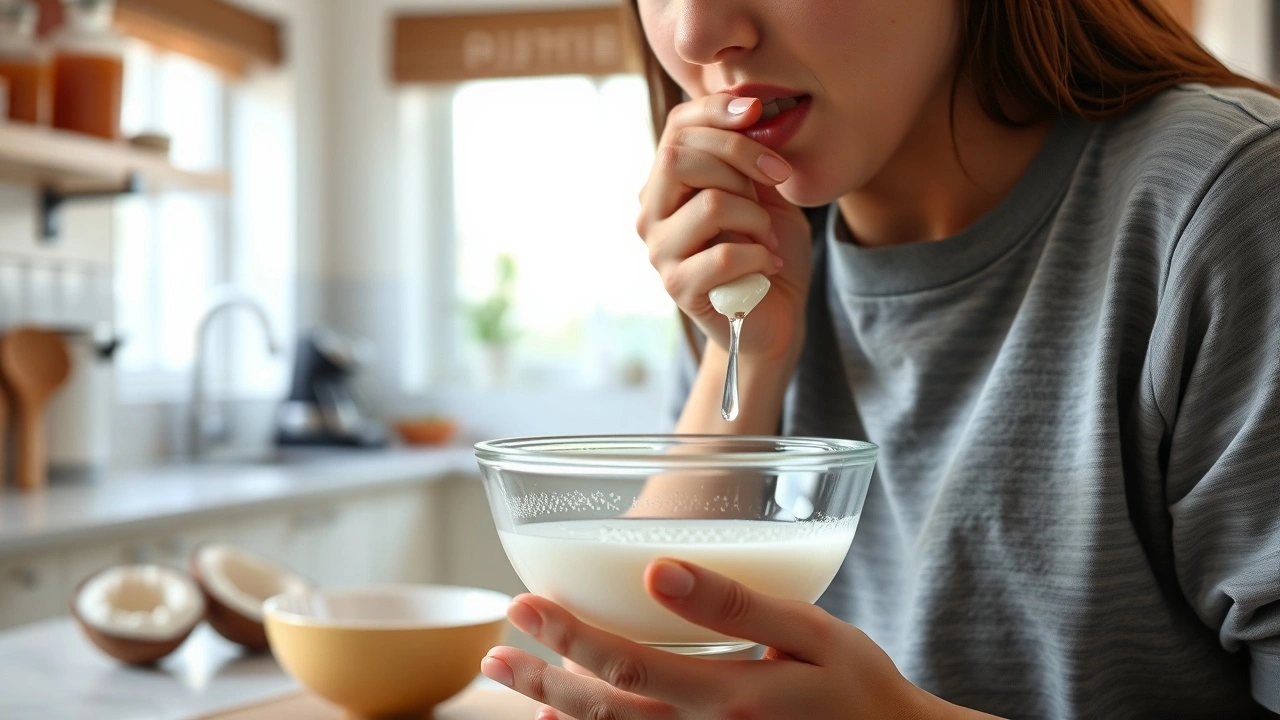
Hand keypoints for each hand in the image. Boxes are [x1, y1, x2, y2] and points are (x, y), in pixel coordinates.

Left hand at [480, 559, 942, 719]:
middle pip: (604, 710)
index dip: (569, 635)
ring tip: (510, 681)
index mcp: (729, 695)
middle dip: (542, 678)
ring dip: (556, 708)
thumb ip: (732, 604)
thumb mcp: (811, 631)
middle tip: (493, 653)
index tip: (523, 605)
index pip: (627, 664)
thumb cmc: (858, 685)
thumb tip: (656, 570)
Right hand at [638, 94, 812, 365]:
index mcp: (665, 186)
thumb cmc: (767, 252)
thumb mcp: (762, 192)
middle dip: (742, 158)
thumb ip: (747, 155)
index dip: (717, 111)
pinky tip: (769, 264)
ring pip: (710, 204)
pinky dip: (760, 255)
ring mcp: (659, 253)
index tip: (759, 113)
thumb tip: (748, 106)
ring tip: (768, 237)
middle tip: (778, 179)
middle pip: (681, 156)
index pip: (676, 128)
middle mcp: (651, 215)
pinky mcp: (679, 288)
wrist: (774, 319)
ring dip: (756, 216)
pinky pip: (726, 254)